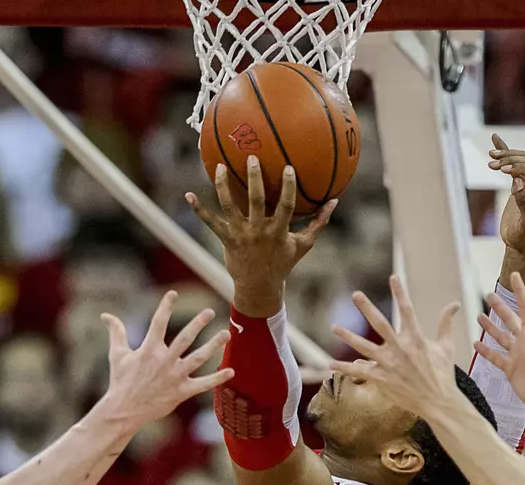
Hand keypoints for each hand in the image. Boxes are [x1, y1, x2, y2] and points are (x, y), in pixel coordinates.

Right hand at [97, 291, 231, 429]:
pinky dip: (217, 378)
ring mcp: (174, 377)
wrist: (124, 411)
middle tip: (210, 312)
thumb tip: (105, 315)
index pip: (158, 323)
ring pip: (198, 358)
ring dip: (213, 346)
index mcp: (148, 349)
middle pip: (185, 338)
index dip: (165, 307)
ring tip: (226, 334)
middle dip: (198, 323)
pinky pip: (202, 385)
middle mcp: (164, 361)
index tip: (173, 293)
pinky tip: (231, 371)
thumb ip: (116, 332)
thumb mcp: (117, 355)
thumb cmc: (121, 381)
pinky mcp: (181, 392)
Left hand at [187, 158, 335, 316]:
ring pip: (229, 207)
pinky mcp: (226, 239)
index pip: (284, 206)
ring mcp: (240, 235)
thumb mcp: (303, 245)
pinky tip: (189, 195)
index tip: (288, 167)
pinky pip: (210, 222)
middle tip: (252, 157)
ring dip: (223, 187)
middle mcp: (258, 231)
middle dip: (254, 178)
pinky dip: (199, 209)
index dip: (287, 187)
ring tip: (219, 167)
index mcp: (277, 232)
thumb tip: (335, 202)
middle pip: (255, 201)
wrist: (259, 288)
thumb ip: (318, 223)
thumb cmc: (283, 264)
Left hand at [331, 275, 462, 417]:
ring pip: (364, 347)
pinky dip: (345, 368)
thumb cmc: (443, 374)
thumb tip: (454, 304)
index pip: (407, 310)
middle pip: (380, 324)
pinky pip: (360, 372)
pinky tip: (330, 364)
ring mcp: (389, 364)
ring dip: (348, 336)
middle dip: (367, 308)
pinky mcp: (382, 379)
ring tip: (334, 327)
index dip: (400, 293)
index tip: (393, 277)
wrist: (438, 402)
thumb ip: (446, 324)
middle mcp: (400, 349)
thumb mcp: (446, 347)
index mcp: (416, 339)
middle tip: (356, 295)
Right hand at [473, 272, 524, 409]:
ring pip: (500, 336)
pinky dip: (486, 350)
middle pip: (508, 319)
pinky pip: (495, 356)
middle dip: (499, 307)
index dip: (519, 291)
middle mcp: (522, 342)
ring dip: (490, 326)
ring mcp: (515, 355)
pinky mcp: (509, 368)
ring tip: (479, 316)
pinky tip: (477, 344)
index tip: (514, 275)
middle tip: (489, 295)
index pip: (524, 308)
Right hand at [490, 136, 524, 256]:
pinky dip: (505, 152)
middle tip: (494, 163)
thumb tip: (517, 182)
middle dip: (511, 160)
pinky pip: (514, 164)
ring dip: (506, 156)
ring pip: (521, 160)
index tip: (504, 171)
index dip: (521, 168)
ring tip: (491, 157)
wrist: (521, 244)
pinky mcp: (522, 181)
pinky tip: (495, 140)